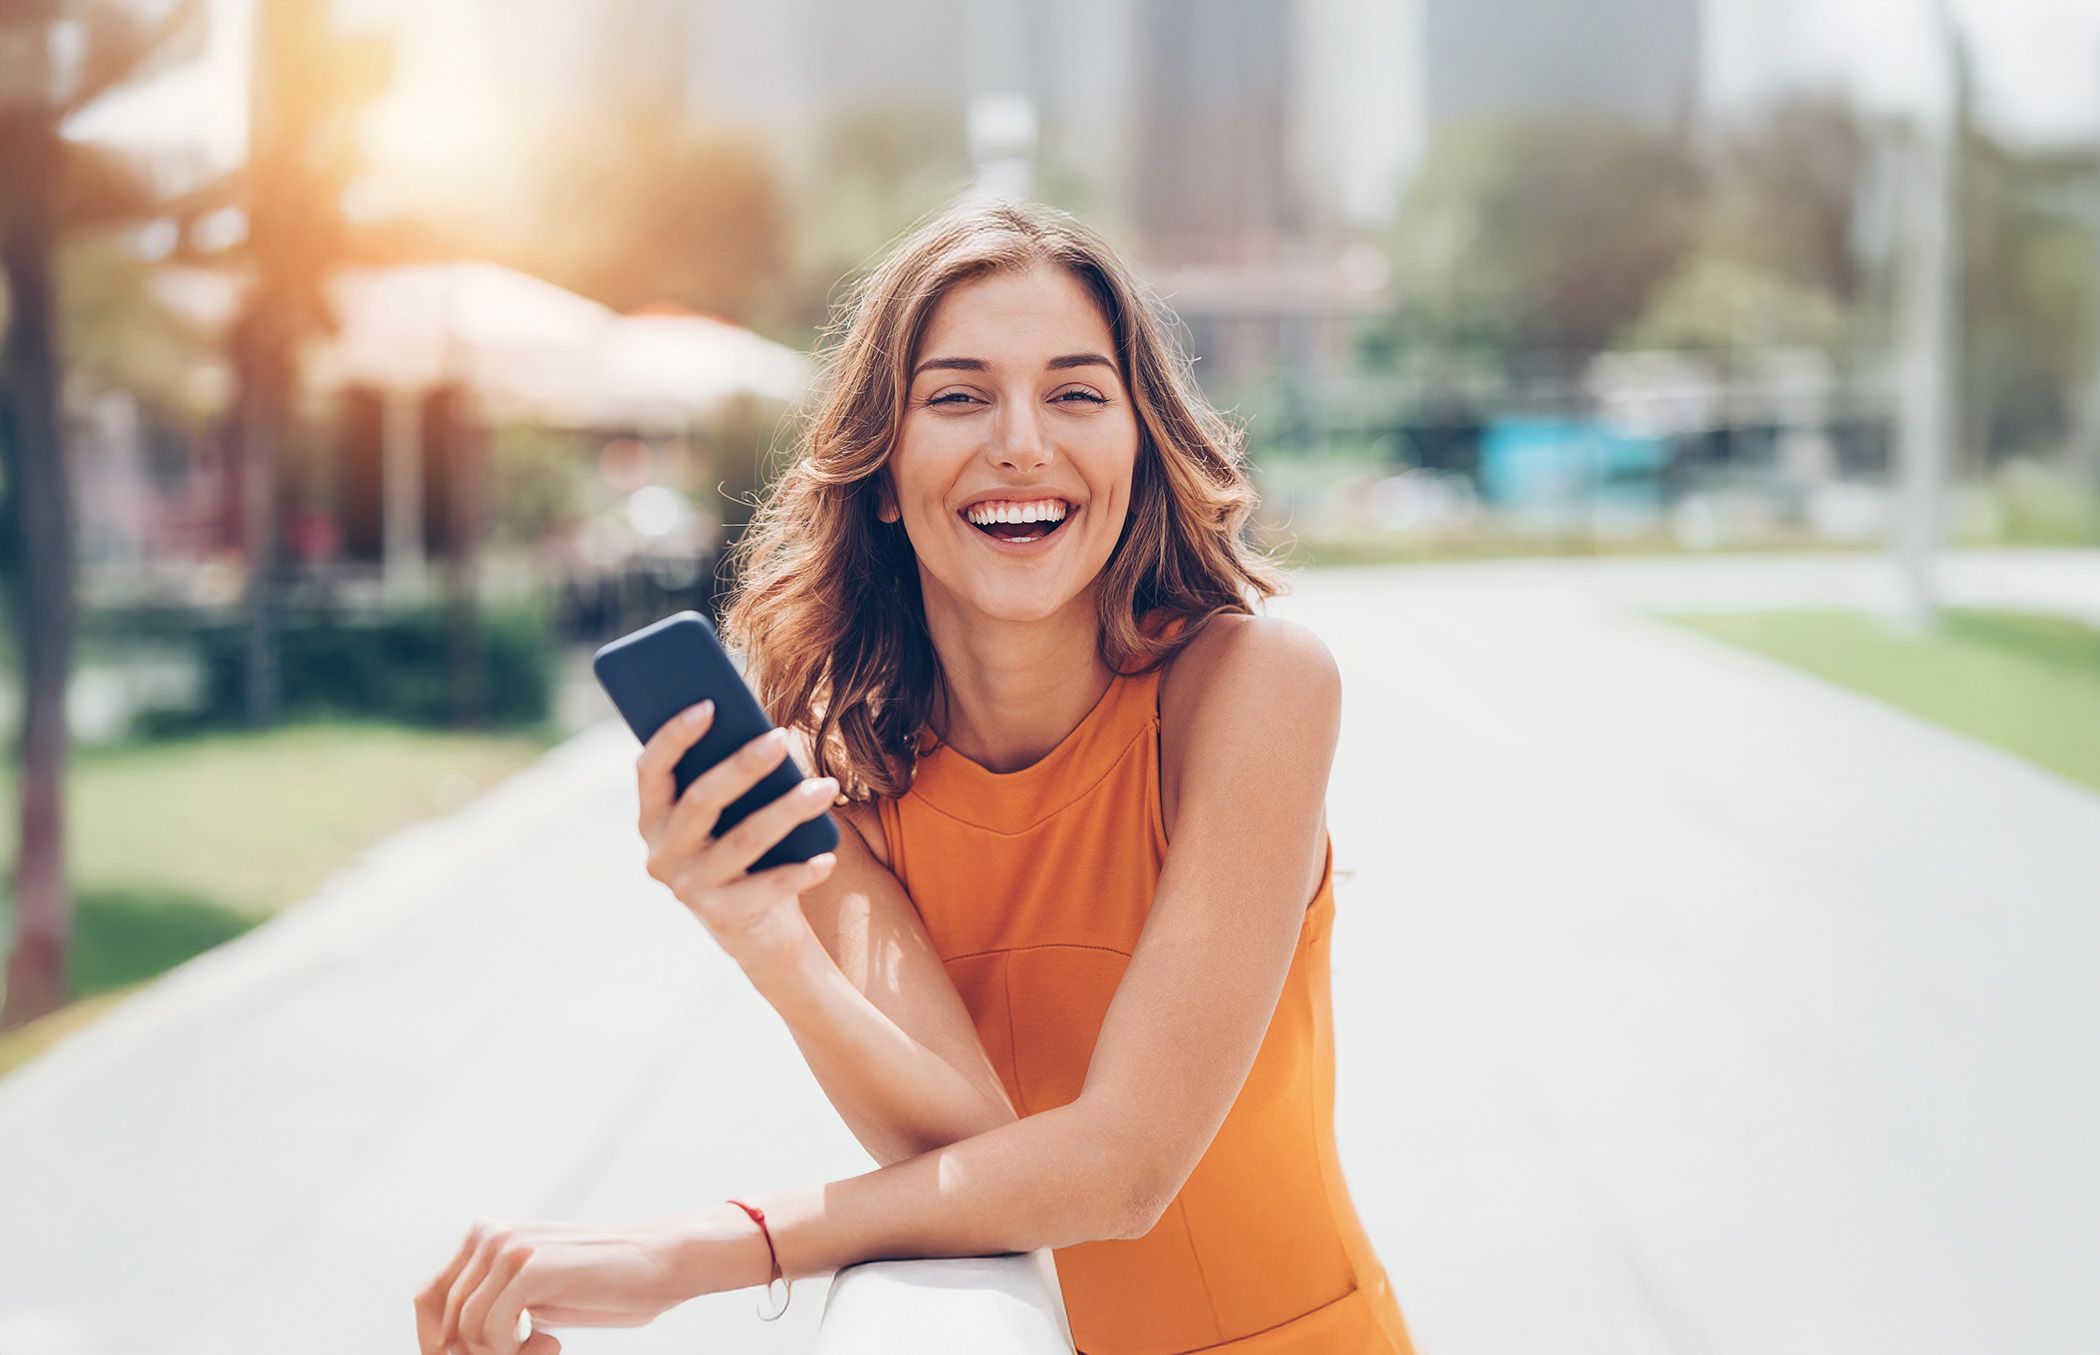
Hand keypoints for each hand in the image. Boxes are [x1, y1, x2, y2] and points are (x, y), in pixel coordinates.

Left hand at [412, 1214, 705, 1354]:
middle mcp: (489, 1234)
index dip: (436, 1343)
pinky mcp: (528, 1267)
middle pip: (443, 1319)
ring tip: (545, 1346)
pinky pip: (490, 1331)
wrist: (660, 1264)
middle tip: (528, 1352)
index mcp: (486, 1235)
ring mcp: (507, 1248)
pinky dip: (515, 1350)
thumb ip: (491, 1304)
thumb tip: (441, 1345)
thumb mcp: (533, 1295)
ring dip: (501, 1354)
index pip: (428, 1299)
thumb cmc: (602, 1285)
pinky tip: (551, 1341)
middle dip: (475, 1354)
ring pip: (464, 1330)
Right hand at [636, 701, 838, 967]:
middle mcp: (662, 854)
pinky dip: (802, 870)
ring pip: (744, 840)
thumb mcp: (729, 814)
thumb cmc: (743, 848)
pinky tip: (827, 855)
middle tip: (783, 738)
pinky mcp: (723, 917)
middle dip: (743, 766)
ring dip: (789, 810)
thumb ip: (730, 777)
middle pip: (701, 801)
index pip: (651, 770)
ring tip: (827, 787)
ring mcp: (690, 888)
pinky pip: (768, 887)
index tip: (709, 704)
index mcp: (654, 817)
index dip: (674, 736)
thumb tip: (766, 734)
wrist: (756, 929)